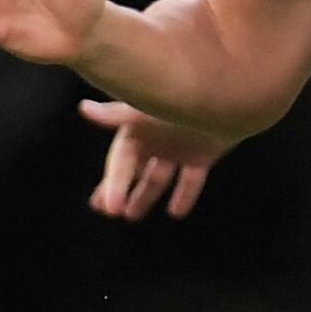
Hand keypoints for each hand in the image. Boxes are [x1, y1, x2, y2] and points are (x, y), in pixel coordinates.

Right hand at [86, 100, 232, 217]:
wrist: (227, 95)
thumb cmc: (180, 97)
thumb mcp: (142, 109)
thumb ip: (114, 115)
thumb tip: (83, 108)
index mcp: (138, 129)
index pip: (120, 164)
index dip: (113, 185)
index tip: (107, 209)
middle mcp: (156, 139)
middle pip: (134, 171)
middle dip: (121, 189)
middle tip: (108, 212)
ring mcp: (179, 148)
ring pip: (158, 178)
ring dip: (145, 196)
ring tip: (132, 216)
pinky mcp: (202, 155)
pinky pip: (190, 180)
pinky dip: (184, 195)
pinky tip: (176, 212)